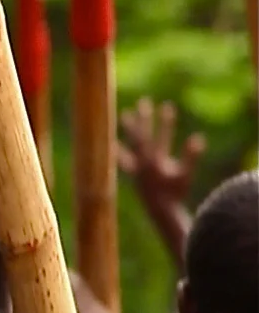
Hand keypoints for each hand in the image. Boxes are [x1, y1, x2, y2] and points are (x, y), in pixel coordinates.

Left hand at [117, 98, 204, 223]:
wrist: (159, 210)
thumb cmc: (175, 193)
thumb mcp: (185, 175)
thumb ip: (190, 157)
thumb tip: (199, 138)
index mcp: (153, 161)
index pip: (158, 136)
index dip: (165, 122)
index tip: (168, 106)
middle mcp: (141, 161)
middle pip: (140, 136)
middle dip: (143, 119)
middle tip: (143, 102)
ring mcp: (135, 167)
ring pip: (129, 142)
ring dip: (129, 130)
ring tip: (124, 115)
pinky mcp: (133, 172)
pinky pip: (123, 156)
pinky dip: (119, 148)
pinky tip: (114, 141)